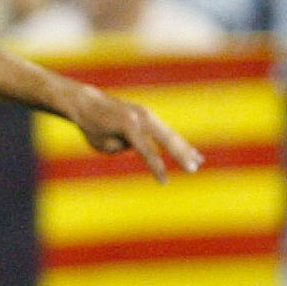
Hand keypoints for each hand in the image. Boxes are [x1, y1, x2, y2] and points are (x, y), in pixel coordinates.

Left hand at [58, 81, 203, 180]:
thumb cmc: (91, 126)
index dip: (156, 167)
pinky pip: (166, 131)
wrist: (88, 102)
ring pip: (170, 134)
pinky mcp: (148, 116)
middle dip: (181, 155)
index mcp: (129, 124)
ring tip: (198, 162)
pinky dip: (178, 142)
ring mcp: (146, 114)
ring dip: (185, 149)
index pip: (146, 150)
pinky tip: (192, 153)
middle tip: (192, 170)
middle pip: (166, 138)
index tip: (164, 182)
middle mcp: (141, 117)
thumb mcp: (101, 143)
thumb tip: (143, 148)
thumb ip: (122, 147)